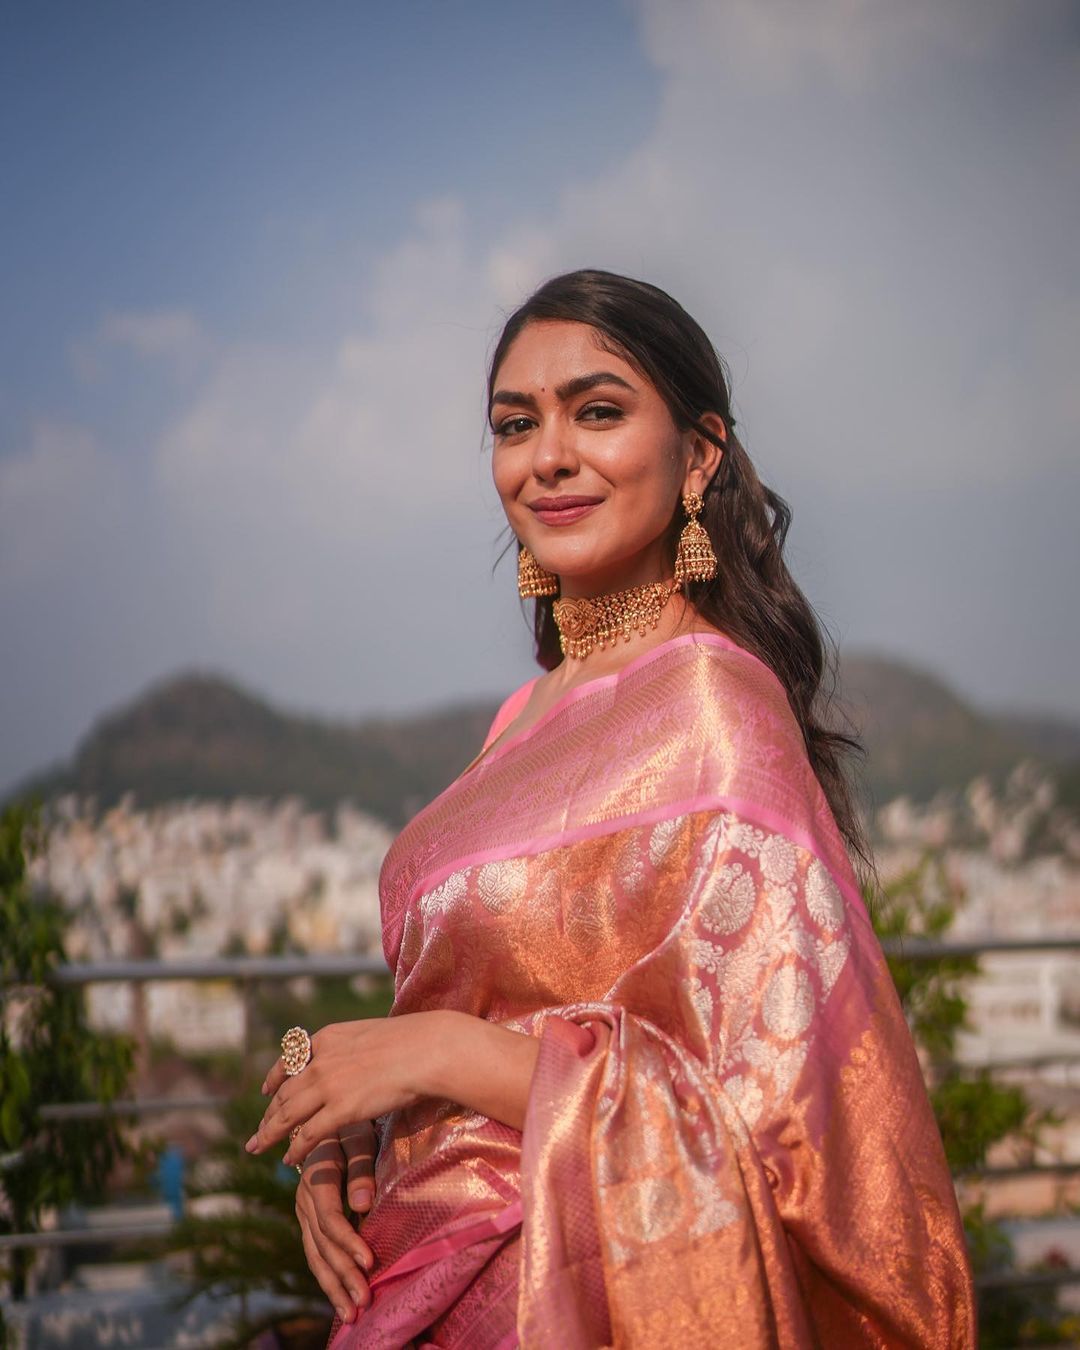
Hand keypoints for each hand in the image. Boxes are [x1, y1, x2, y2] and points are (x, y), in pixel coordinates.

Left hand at [246, 1013, 445, 1166]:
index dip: (275, 1078)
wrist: (425, 1049)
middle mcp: (320, 1061)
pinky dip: (295, 1150)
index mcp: (328, 1038)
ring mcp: (327, 1085)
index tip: (266, 1090)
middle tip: (258, 1132)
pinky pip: (308, 1135)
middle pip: (285, 1093)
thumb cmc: (412, 1041)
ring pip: (288, 1115)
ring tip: (258, 1148)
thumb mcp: (371, 1034)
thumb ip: (355, 1048)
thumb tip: (360, 1057)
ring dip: (270, 1134)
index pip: (290, 1060)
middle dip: (268, 1114)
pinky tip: (289, 1160)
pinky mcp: (340, 1109)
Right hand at [295, 1125, 376, 1326]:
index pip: (330, 1218)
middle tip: (364, 1301)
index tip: (370, 1263)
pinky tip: (341, 1301)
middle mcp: (304, 1200)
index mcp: (315, 1177)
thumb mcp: (358, 1137)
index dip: (348, 1242)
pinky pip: (315, 1255)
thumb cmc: (351, 1127)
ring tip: (352, 1314)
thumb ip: (361, 1169)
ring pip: (315, 1255)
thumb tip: (364, 1206)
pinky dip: (327, 1279)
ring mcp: (303, 1213)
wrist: (328, 1122)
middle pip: (322, 1244)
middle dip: (344, 1274)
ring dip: (333, 1286)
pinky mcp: (308, 1222)